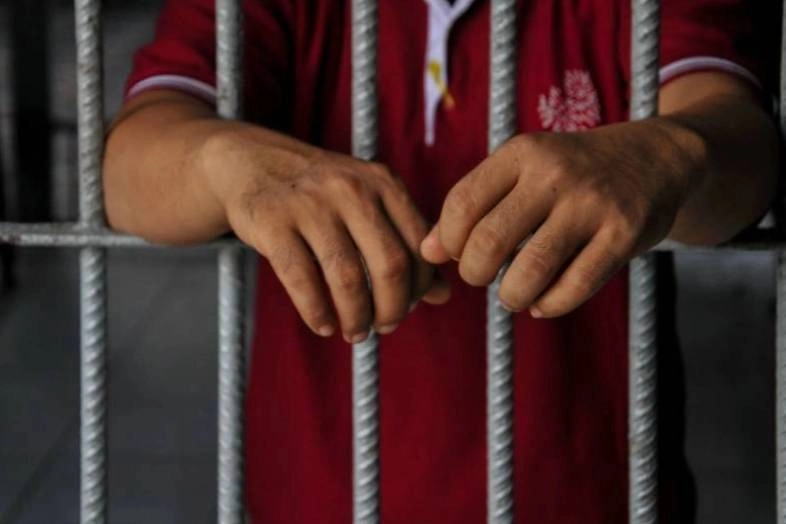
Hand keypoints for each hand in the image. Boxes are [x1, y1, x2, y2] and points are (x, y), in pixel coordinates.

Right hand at [201, 126, 449, 341]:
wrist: (253, 162)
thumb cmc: (322, 195)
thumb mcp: (369, 204)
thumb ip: (406, 243)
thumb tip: (443, 295)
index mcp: (383, 183)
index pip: (418, 246)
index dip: (418, 288)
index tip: (407, 308)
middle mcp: (351, 188)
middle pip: (389, 264)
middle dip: (392, 308)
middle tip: (384, 326)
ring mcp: (310, 204)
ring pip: (346, 277)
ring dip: (355, 316)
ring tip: (354, 332)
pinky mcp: (273, 221)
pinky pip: (301, 278)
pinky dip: (316, 311)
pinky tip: (323, 324)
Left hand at [420, 121, 701, 317]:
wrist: (654, 157)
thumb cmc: (570, 173)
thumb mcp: (522, 170)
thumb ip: (475, 205)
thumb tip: (427, 253)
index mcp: (521, 153)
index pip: (461, 204)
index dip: (450, 242)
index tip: (461, 253)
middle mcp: (554, 173)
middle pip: (488, 242)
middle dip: (475, 274)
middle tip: (483, 278)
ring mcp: (592, 203)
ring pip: (530, 270)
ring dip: (511, 296)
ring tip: (513, 295)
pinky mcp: (625, 233)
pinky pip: (575, 286)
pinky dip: (550, 305)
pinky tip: (543, 303)